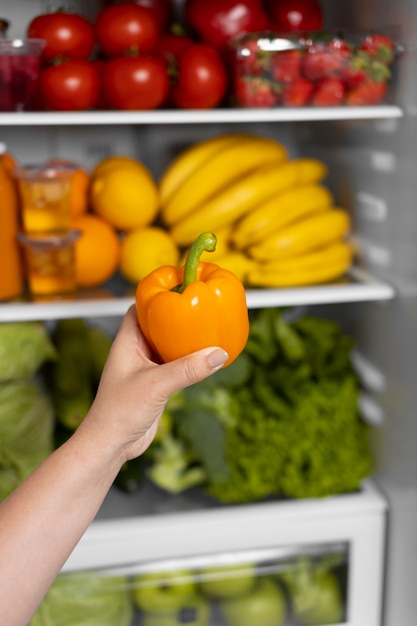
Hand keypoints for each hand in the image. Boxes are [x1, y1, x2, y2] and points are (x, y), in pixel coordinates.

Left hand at [80, 305, 228, 462]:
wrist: (111, 445)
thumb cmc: (118, 413)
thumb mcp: (156, 386)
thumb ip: (187, 370)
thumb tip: (218, 354)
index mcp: (127, 341)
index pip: (140, 307)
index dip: (158, 294)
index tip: (181, 285)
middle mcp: (136, 351)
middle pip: (159, 324)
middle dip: (179, 316)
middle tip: (202, 306)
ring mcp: (147, 368)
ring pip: (170, 346)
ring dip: (188, 340)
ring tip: (211, 329)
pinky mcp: (157, 385)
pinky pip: (177, 366)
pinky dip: (191, 361)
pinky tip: (207, 360)